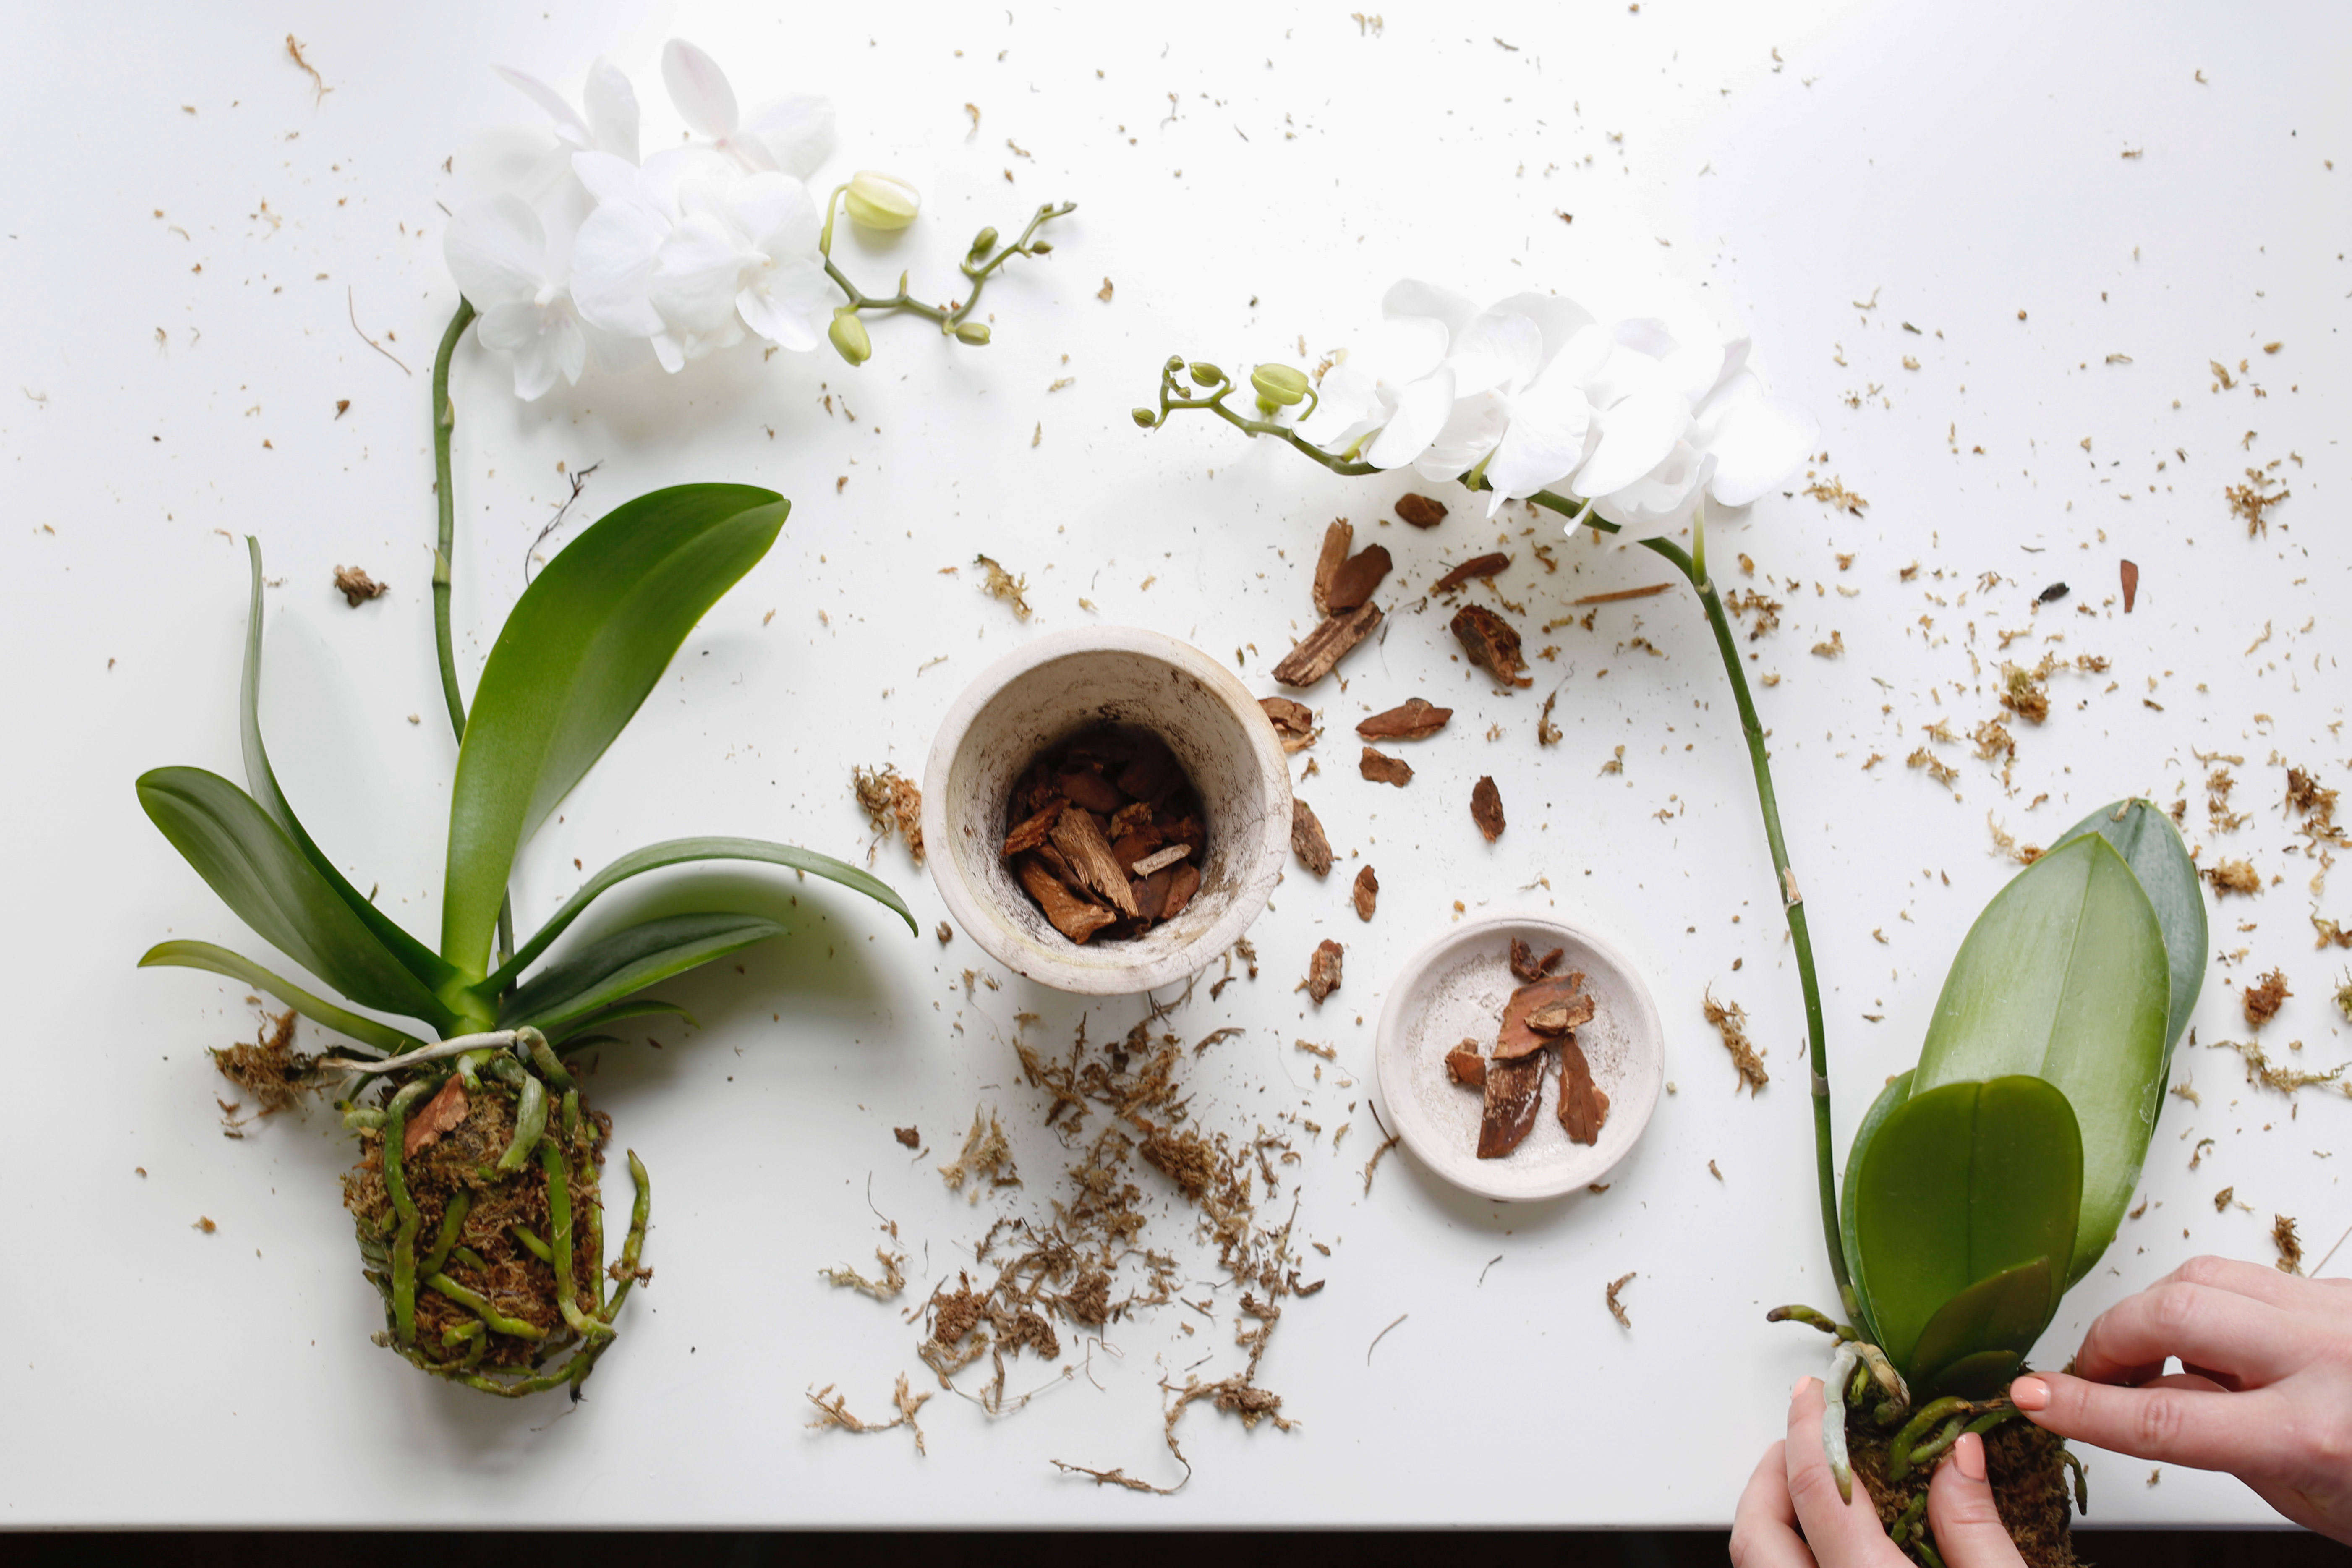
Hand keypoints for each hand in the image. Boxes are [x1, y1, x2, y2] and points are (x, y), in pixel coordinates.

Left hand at [1730, 1376, 2025, 1566]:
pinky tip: (1827, 1546)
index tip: (1812, 1392)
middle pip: (1755, 1537)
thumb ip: (1975, 1526)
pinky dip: (1790, 1559)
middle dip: (1768, 1480)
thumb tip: (1959, 1453)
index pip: (1817, 1488)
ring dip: (1772, 1524)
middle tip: (1805, 1444)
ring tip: (1814, 1491)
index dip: (1809, 1429)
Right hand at [2011, 1254, 2351, 1541]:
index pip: (2163, 1417)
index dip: (2082, 1407)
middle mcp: (2328, 1357)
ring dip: (2153, 1311)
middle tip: (2090, 1373)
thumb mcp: (2298, 1493)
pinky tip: (2219, 1346)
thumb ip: (2211, 1436)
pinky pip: (2246, 1276)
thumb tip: (2132, 1392)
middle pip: (2173, 1313)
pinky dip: (2209, 1304)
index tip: (2030, 1398)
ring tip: (2150, 1356)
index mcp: (2314, 1432)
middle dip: (2110, 1337)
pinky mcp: (2338, 1286)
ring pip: (2201, 1276)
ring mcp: (2336, 1310)